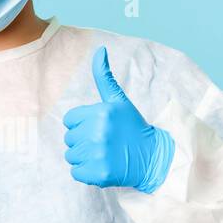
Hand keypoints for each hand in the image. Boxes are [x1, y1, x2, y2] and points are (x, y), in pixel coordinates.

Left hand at [63, 46, 173, 193]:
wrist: (152, 157)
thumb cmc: (132, 127)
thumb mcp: (119, 100)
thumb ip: (104, 77)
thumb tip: (99, 49)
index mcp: (101, 112)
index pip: (69, 120)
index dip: (82, 124)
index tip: (99, 128)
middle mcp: (98, 132)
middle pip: (69, 139)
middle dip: (83, 141)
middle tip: (104, 142)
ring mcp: (99, 153)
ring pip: (71, 156)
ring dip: (84, 158)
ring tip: (104, 154)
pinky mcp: (99, 173)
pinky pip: (76, 173)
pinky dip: (87, 173)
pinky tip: (103, 166)